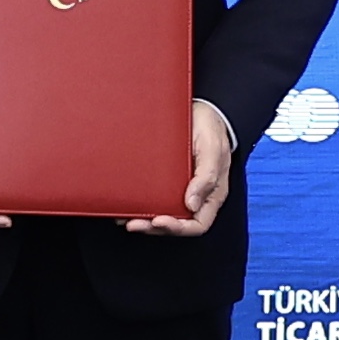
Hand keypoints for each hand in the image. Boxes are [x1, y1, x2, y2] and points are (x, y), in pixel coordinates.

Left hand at [127, 100, 240, 236]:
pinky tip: (126, 202)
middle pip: (176, 223)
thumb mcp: (213, 151)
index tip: (159, 220)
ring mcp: (180, 189)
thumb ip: (206, 177)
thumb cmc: (212, 130)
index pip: (197, 224)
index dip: (178, 228)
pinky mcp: (166, 179)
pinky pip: (154, 196)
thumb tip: (192, 204)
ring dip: (144, 219)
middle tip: (133, 224)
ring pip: (163, 213)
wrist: (202, 110)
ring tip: (125, 218)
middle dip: (153, 227)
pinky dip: (140, 202)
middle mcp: (195, 196)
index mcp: (211, 195)